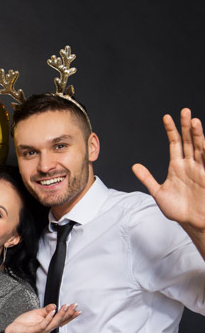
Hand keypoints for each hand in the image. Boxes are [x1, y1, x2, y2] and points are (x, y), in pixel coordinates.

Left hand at [4, 303, 79, 332]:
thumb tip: (54, 305)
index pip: (62, 320)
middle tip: (74, 306)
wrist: (14, 331)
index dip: (70, 315)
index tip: (77, 308)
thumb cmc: (25, 322)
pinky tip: (52, 312)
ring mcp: (41, 330)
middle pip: (60, 321)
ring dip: (60, 315)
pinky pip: (43, 324)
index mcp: (49, 324)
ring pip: (53, 323)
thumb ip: (46, 310)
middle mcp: (47, 328)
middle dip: (68, 313)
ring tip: (65, 307)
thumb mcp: (37, 313)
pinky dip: (48, 318)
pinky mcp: (34, 330)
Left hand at [132, 108, 204, 231]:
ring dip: (197, 134)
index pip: (175, 143)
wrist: (192, 222)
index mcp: (176, 166)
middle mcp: (189, 165)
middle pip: (188, 141)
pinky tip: (203, 140)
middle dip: (186, 126)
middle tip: (184, 111)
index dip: (171, 130)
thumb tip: (134, 166)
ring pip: (199, 147)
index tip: (167, 117)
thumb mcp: (158, 192)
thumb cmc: (177, 209)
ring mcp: (200, 169)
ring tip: (193, 121)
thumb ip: (147, 178)